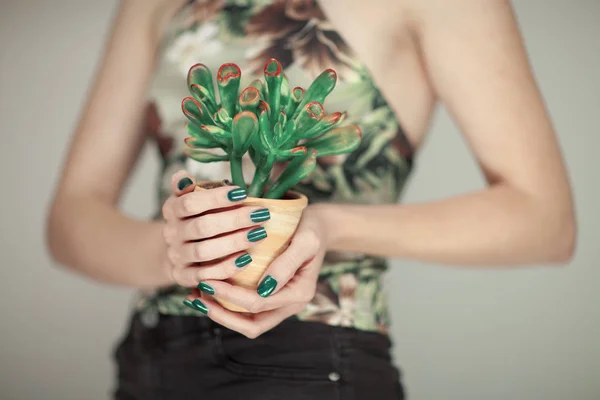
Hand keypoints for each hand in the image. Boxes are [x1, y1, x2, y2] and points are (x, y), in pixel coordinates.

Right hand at [160, 170, 269, 287]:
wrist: (175, 252)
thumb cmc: (194, 219)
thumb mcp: (190, 199)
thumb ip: (190, 188)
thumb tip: (184, 177)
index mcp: (172, 210)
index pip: (190, 203)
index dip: (216, 198)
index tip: (242, 193)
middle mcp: (171, 233)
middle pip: (202, 227)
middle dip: (234, 220)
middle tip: (261, 214)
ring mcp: (176, 256)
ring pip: (204, 251)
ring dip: (234, 242)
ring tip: (258, 234)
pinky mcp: (183, 276)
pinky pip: (204, 275)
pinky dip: (226, 268)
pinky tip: (246, 259)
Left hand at [186, 205, 329, 337]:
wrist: (319, 227)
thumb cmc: (312, 228)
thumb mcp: (305, 240)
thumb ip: (287, 263)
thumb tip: (264, 288)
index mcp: (299, 294)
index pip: (259, 304)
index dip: (230, 296)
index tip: (206, 280)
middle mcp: (289, 305)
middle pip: (252, 325)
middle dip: (221, 313)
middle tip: (197, 295)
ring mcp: (280, 304)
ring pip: (247, 322)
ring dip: (221, 313)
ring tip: (196, 295)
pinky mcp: (270, 296)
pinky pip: (247, 311)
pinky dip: (226, 305)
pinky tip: (206, 290)